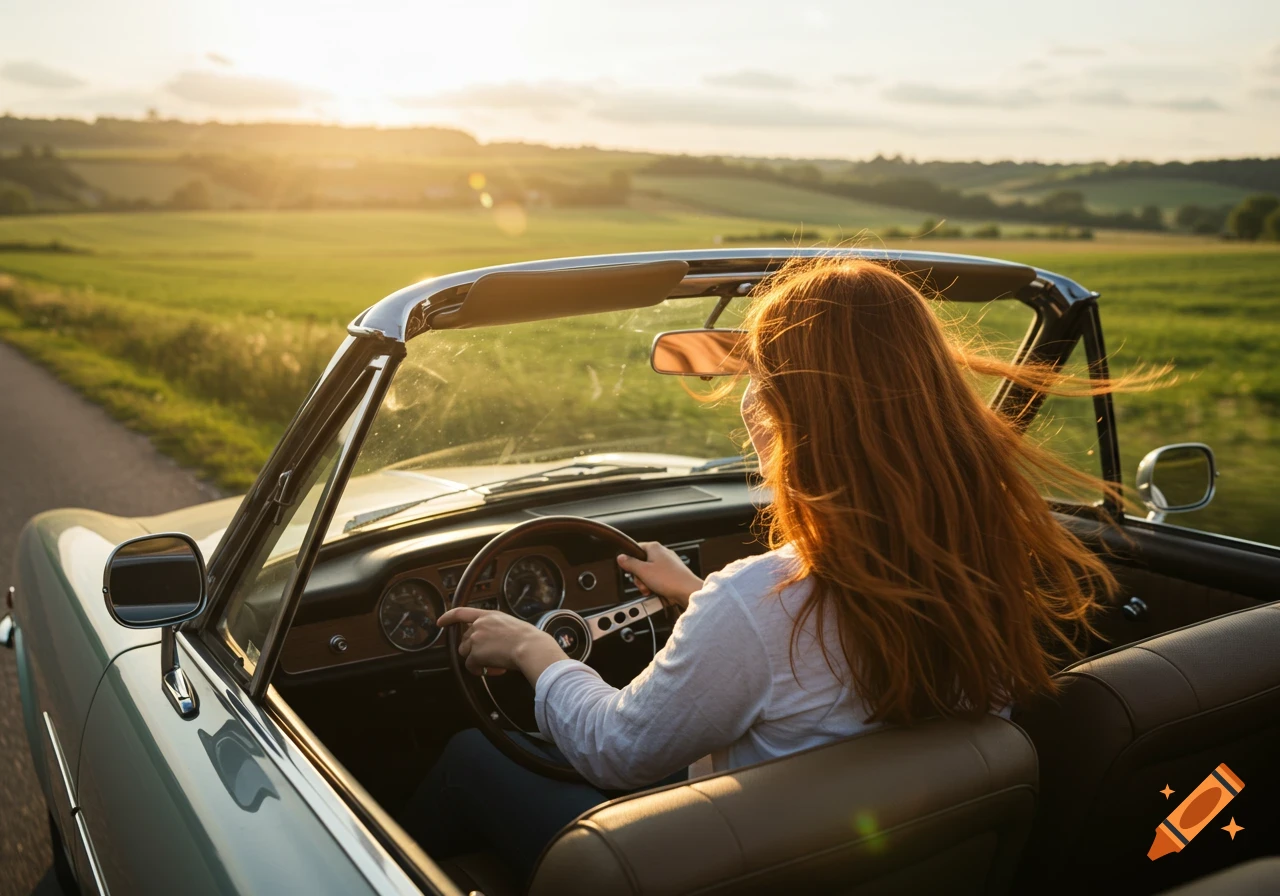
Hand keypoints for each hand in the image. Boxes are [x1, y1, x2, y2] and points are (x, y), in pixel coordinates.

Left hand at [437, 606, 568, 683]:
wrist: (530, 647)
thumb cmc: (528, 638)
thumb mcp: (510, 624)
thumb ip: (497, 628)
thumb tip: (494, 640)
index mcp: (488, 615)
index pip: (461, 612)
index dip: (448, 617)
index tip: (440, 622)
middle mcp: (479, 624)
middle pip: (465, 639)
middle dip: (475, 649)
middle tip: (492, 657)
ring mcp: (476, 639)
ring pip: (466, 653)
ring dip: (477, 660)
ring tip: (495, 664)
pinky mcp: (475, 654)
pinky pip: (471, 666)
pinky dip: (481, 671)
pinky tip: (495, 670)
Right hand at [616, 542, 703, 607]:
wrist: (688, 591)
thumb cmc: (669, 579)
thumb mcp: (643, 571)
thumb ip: (629, 564)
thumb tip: (620, 557)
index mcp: (654, 548)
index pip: (635, 549)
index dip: (630, 561)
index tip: (630, 571)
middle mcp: (662, 553)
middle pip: (642, 563)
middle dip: (640, 577)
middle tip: (643, 584)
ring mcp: (668, 563)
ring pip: (649, 572)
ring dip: (647, 583)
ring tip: (651, 590)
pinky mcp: (673, 574)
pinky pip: (658, 578)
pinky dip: (656, 586)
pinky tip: (657, 592)